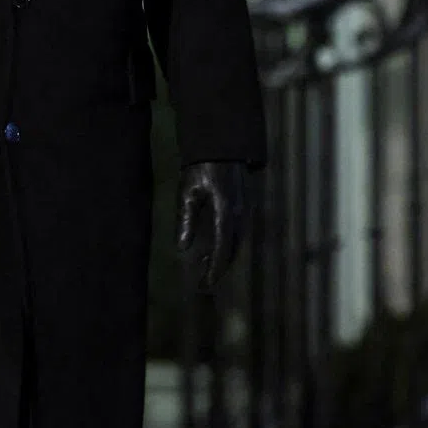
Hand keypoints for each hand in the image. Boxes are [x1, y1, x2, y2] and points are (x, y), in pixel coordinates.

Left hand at [175, 161, 250, 291]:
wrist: (221, 144)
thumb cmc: (200, 166)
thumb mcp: (188, 191)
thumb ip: (185, 220)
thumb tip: (182, 248)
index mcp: (226, 212)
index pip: (223, 249)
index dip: (215, 269)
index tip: (204, 284)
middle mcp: (240, 213)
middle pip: (233, 249)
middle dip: (220, 266)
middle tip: (204, 280)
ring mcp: (245, 208)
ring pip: (238, 240)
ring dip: (224, 255)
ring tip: (206, 264)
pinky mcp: (245, 203)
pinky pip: (239, 230)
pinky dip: (229, 243)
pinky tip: (215, 244)